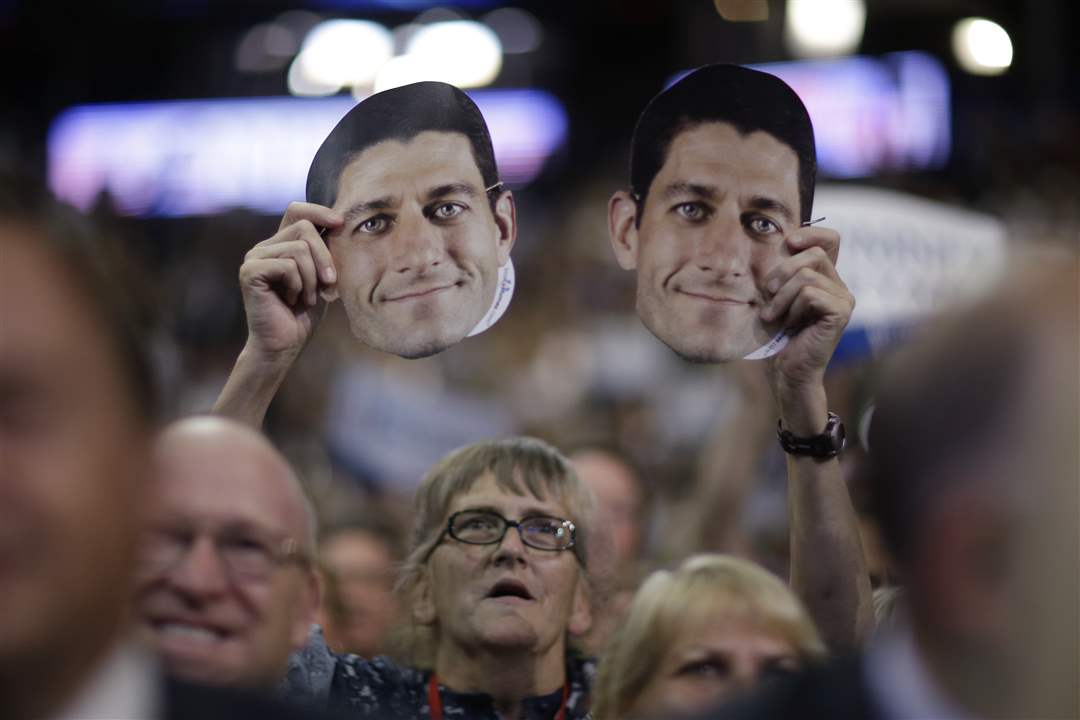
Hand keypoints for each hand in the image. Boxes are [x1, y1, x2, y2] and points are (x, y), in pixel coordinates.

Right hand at [238, 202, 341, 360]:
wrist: (285, 345)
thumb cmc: (305, 313)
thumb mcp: (323, 277)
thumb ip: (325, 251)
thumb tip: (341, 223)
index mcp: (280, 244)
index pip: (296, 210)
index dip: (319, 211)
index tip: (340, 223)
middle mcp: (265, 247)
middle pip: (305, 228)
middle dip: (325, 258)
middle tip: (328, 286)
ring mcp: (254, 258)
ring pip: (300, 249)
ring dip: (313, 278)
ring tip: (308, 298)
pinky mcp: (249, 271)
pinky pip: (288, 265)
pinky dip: (299, 285)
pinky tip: (292, 300)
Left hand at [760, 227, 853, 393]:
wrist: (788, 370)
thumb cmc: (779, 335)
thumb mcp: (777, 296)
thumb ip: (784, 271)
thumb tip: (783, 240)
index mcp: (826, 279)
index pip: (830, 239)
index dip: (811, 233)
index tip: (788, 243)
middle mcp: (840, 286)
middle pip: (815, 254)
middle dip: (783, 271)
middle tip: (768, 293)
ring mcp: (844, 299)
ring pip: (808, 275)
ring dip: (782, 296)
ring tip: (773, 315)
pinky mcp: (841, 312)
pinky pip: (810, 293)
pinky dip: (791, 307)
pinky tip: (789, 323)